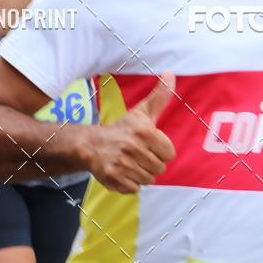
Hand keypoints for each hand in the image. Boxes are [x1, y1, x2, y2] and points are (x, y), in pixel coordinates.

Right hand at [88, 72, 175, 192]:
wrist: (91, 145)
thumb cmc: (122, 129)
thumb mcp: (142, 112)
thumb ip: (160, 96)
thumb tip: (171, 73)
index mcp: (145, 132)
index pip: (169, 154)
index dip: (160, 151)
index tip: (147, 145)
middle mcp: (133, 148)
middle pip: (159, 168)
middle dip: (150, 163)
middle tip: (137, 155)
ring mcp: (123, 164)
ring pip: (148, 179)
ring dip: (140, 174)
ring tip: (129, 163)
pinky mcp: (113, 178)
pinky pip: (134, 188)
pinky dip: (129, 183)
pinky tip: (122, 172)